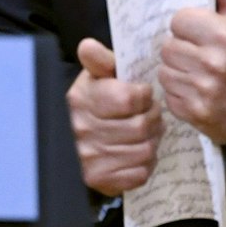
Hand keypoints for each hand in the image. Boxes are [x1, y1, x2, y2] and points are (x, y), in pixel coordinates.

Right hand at [67, 36, 160, 194]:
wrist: (71, 138)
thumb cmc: (91, 102)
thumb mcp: (94, 76)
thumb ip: (99, 60)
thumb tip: (88, 46)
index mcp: (83, 100)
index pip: (130, 99)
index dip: (145, 96)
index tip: (143, 94)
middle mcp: (83, 131)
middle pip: (142, 127)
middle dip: (154, 118)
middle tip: (152, 114)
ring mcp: (91, 159)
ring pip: (145, 150)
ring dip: (153, 140)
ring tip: (147, 132)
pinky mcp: (101, 180)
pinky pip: (140, 174)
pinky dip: (146, 163)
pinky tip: (138, 152)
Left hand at [160, 0, 225, 144]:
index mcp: (223, 34)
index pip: (178, 20)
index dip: (189, 25)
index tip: (203, 32)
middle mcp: (213, 64)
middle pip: (168, 47)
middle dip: (182, 48)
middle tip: (201, 53)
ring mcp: (204, 92)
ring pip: (166, 72)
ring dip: (179, 72)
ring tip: (200, 72)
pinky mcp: (198, 115)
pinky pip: (170, 97)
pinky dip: (181, 95)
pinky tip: (199, 91)